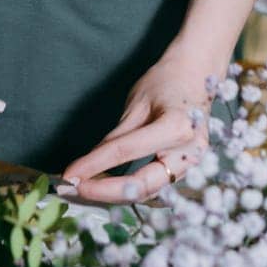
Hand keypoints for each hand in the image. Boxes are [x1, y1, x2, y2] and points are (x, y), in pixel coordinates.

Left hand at [57, 55, 213, 204]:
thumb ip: (116, 137)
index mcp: (177, 127)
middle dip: (104, 191)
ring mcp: (193, 163)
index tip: (69, 174)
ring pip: (149, 191)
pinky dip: (132, 189)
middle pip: (142, 185)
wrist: (197, 72)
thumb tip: (89, 164)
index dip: (94, 165)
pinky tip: (108, 186)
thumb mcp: (137, 104)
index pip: (126, 152)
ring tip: (86, 189)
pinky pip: (157, 186)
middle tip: (74, 188)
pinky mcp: (189, 169)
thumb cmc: (167, 81)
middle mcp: (190, 152)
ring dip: (116, 194)